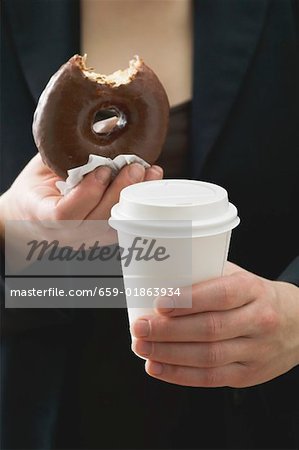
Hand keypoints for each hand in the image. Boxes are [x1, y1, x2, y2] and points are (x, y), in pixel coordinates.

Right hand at [0, 153, 162, 238]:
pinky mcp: (100, 238)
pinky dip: (137, 205)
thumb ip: (69, 151)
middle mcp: (64, 234)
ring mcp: (84, 239)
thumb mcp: (44, 165)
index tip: (103, 169)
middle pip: (96, 220)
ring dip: (134, 198)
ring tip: (150, 173)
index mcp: (41, 215)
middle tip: (136, 167)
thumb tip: (111, 123)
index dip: (87, 193)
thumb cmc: (35, 188)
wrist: (30, 215)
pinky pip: (121, 226)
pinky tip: (148, 186)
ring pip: (113, 225)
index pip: (65, 214)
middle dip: (119, 191)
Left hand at [131, 262, 298, 386]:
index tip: (159, 303)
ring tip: (141, 346)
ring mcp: (256, 351)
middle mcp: (258, 321)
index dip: (188, 301)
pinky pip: (211, 378)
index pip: (220, 296)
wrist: (297, 323)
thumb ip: (206, 277)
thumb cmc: (255, 296)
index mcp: (252, 290)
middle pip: (209, 329)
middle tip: (139, 327)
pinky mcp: (249, 375)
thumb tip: (159, 277)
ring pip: (207, 357)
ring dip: (169, 354)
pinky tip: (156, 367)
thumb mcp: (239, 277)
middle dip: (168, 331)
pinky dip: (179, 375)